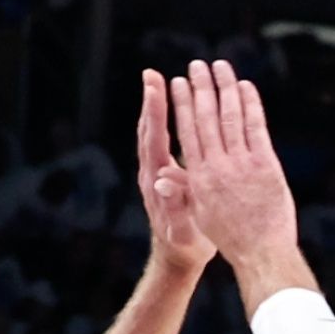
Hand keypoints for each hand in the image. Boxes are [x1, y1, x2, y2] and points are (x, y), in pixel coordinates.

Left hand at [137, 69, 214, 274]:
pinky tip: (170, 111)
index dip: (155, 112)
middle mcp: (151, 174)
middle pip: (148, 131)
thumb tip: (163, 181)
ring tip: (158, 83)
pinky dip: (162, 122)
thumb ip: (176, 206)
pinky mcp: (161, 177)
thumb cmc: (187, 246)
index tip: (156, 86)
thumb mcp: (185, 230)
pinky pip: (160, 143)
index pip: (155, 139)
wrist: (177, 259)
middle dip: (150, 102)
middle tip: (152, 74)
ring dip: (154, 108)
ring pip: (152, 135)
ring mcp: (154, 175)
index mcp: (158, 182)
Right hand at [172, 59, 297, 269]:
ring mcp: (242, 164)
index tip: (176, 83)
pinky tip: (246, 86)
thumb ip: (185, 188)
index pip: (186, 131)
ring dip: (224, 88)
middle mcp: (217, 165)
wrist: (260, 253)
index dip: (181, 105)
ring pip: (230, 117)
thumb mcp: (199, 213)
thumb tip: (161, 176)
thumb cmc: (229, 236)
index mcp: (198, 175)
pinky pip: (256, 128)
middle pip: (205, 118)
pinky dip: (250, 105)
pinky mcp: (266, 165)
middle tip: (195, 65)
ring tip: (219, 66)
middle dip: (200, 88)